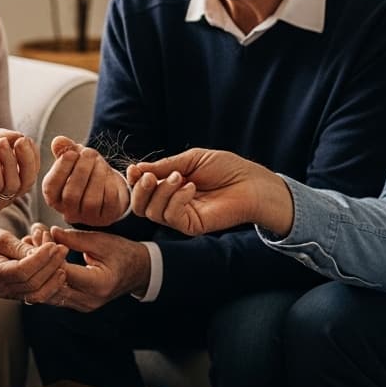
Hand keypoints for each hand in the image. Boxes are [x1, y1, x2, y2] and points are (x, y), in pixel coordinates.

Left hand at [0, 129, 39, 216]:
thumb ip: (0, 137)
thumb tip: (23, 138)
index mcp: (6, 179)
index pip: (30, 170)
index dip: (31, 154)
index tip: (23, 138)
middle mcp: (3, 193)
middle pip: (28, 180)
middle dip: (28, 159)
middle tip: (20, 140)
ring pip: (14, 184)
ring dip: (10, 159)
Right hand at [0, 223, 67, 302]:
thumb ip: (19, 247)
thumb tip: (42, 253)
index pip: (21, 271)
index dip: (40, 259)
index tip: (53, 245)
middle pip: (31, 284)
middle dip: (51, 266)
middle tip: (63, 249)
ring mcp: (7, 294)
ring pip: (36, 294)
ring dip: (54, 278)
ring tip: (63, 260)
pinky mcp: (15, 294)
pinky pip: (36, 295)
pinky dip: (50, 285)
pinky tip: (59, 271)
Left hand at [37, 226, 149, 311]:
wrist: (139, 272)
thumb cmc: (123, 252)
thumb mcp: (102, 240)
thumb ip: (74, 238)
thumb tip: (48, 232)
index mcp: (99, 284)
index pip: (62, 271)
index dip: (47, 252)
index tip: (40, 233)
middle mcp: (89, 300)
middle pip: (51, 286)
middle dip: (38, 262)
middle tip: (29, 239)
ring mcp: (83, 306)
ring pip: (48, 294)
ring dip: (37, 271)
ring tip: (30, 247)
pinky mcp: (77, 305)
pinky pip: (54, 295)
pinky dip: (44, 278)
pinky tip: (38, 260)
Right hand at [41, 136, 129, 225]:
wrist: (106, 186)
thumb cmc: (85, 172)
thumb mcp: (73, 159)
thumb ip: (64, 150)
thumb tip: (58, 141)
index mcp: (53, 197)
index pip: (51, 187)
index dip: (61, 168)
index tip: (72, 152)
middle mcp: (68, 212)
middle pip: (71, 196)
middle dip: (81, 171)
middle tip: (89, 152)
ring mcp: (87, 217)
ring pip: (91, 201)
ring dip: (97, 176)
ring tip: (100, 161)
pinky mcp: (106, 217)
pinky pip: (108, 202)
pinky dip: (109, 184)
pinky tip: (108, 173)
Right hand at [126, 148, 292, 235]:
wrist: (251, 183)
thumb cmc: (226, 168)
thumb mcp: (191, 160)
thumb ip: (164, 166)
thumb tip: (136, 169)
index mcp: (170, 187)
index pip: (142, 190)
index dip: (134, 180)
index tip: (135, 169)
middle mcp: (172, 203)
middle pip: (140, 205)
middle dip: (140, 189)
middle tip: (149, 176)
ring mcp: (181, 216)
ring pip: (152, 211)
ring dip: (162, 191)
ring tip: (180, 178)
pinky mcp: (191, 226)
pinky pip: (171, 216)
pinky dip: (176, 199)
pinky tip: (190, 188)